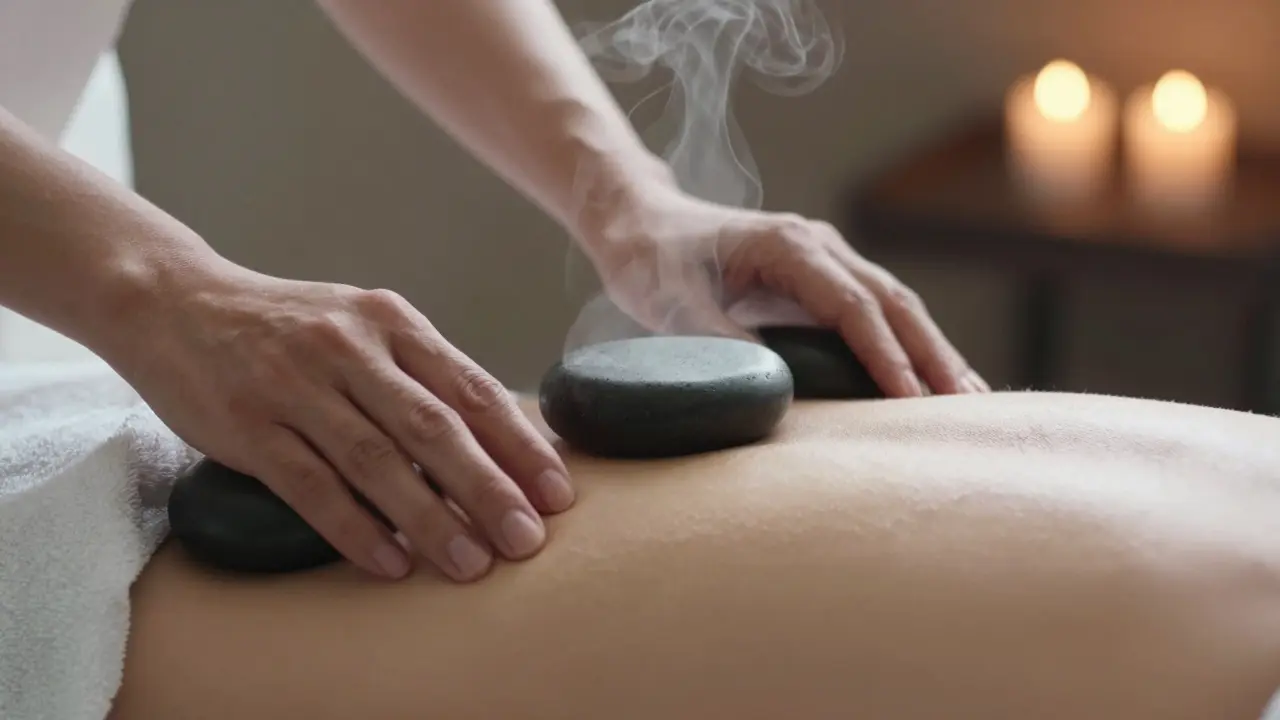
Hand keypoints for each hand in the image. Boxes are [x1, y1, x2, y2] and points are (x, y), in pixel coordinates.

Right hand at [115, 261, 573, 581]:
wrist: (177, 302)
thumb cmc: (289, 325)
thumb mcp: (362, 325)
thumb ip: (420, 374)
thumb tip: (497, 441)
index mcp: (390, 320)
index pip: (470, 387)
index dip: (518, 443)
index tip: (557, 492)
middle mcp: (349, 348)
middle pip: (434, 428)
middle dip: (488, 489)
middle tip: (527, 539)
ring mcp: (296, 385)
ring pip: (376, 461)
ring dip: (430, 519)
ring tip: (471, 564)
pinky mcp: (249, 425)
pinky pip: (312, 486)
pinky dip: (356, 528)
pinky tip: (392, 562)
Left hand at [578, 185, 988, 396]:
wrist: (639, 223)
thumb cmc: (650, 258)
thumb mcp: (669, 301)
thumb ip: (716, 339)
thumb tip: (771, 387)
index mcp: (788, 246)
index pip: (853, 306)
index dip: (885, 355)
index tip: (910, 401)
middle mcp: (819, 247)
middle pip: (893, 303)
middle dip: (933, 356)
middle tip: (969, 410)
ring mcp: (826, 261)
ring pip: (896, 307)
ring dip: (932, 353)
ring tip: (971, 404)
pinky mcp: (821, 282)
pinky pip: (877, 316)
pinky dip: (908, 349)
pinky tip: (930, 384)